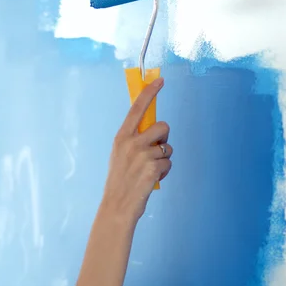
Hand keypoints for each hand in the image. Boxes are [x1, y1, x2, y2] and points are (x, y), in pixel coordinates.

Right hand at [102, 78, 172, 220]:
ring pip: (168, 147)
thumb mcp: (119, 155)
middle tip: (156, 150)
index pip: (137, 109)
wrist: (117, 205)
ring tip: (149, 170)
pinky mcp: (153, 168)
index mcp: (121, 138)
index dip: (149, 93)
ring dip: (163, 158)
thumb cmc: (120, 181)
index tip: (159, 80)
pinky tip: (151, 179)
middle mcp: (131, 143)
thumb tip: (154, 129)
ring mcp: (143, 155)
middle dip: (164, 138)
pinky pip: (168, 163)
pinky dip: (164, 171)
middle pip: (162, 126)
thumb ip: (133, 140)